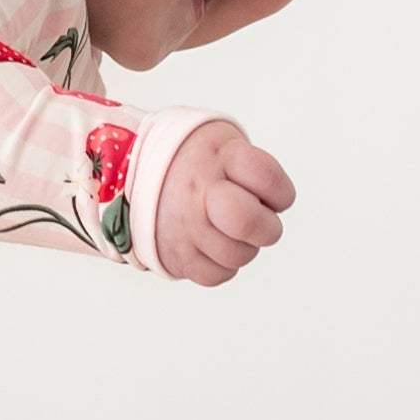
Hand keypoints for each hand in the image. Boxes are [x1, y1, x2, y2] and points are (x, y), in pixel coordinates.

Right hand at [152, 120, 293, 287]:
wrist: (138, 171)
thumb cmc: (198, 162)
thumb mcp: (226, 143)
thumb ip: (258, 171)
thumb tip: (278, 210)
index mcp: (220, 157)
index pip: (270, 182)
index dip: (281, 195)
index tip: (269, 194)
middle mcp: (199, 191)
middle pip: (249, 223)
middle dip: (265, 227)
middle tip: (257, 220)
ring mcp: (185, 226)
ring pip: (238, 256)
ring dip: (243, 247)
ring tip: (227, 229)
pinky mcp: (175, 256)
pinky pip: (217, 275)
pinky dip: (222, 265)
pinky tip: (213, 245)